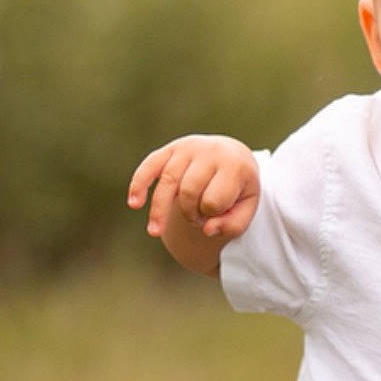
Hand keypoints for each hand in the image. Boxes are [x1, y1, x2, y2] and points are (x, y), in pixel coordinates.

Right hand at [127, 135, 259, 244]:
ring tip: (154, 232)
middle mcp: (211, 152)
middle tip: (197, 219)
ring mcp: (189, 148)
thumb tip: (207, 230)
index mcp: (235, 166)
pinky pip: (150, 166)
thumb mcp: (247, 209)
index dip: (211, 216)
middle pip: (189, 192)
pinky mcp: (171, 149)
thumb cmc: (238, 189)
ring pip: (167, 182)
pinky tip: (134, 203)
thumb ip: (233, 225)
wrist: (233, 157)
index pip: (213, 201)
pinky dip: (139, 184)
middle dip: (189, 214)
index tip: (216, 216)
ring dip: (161, 210)